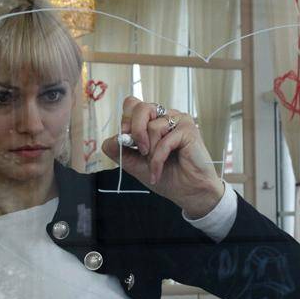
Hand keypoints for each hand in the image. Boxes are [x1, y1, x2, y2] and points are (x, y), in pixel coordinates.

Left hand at [102, 97, 224, 217]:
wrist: (189, 193)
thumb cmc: (168, 177)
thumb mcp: (136, 164)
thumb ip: (121, 151)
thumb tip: (111, 140)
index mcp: (153, 120)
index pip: (133, 105)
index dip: (125, 121)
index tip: (126, 142)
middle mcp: (166, 116)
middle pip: (140, 107)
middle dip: (134, 131)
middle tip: (140, 151)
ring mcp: (178, 120)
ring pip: (151, 125)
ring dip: (149, 153)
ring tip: (154, 167)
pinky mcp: (188, 129)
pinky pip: (163, 141)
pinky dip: (157, 160)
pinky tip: (157, 172)